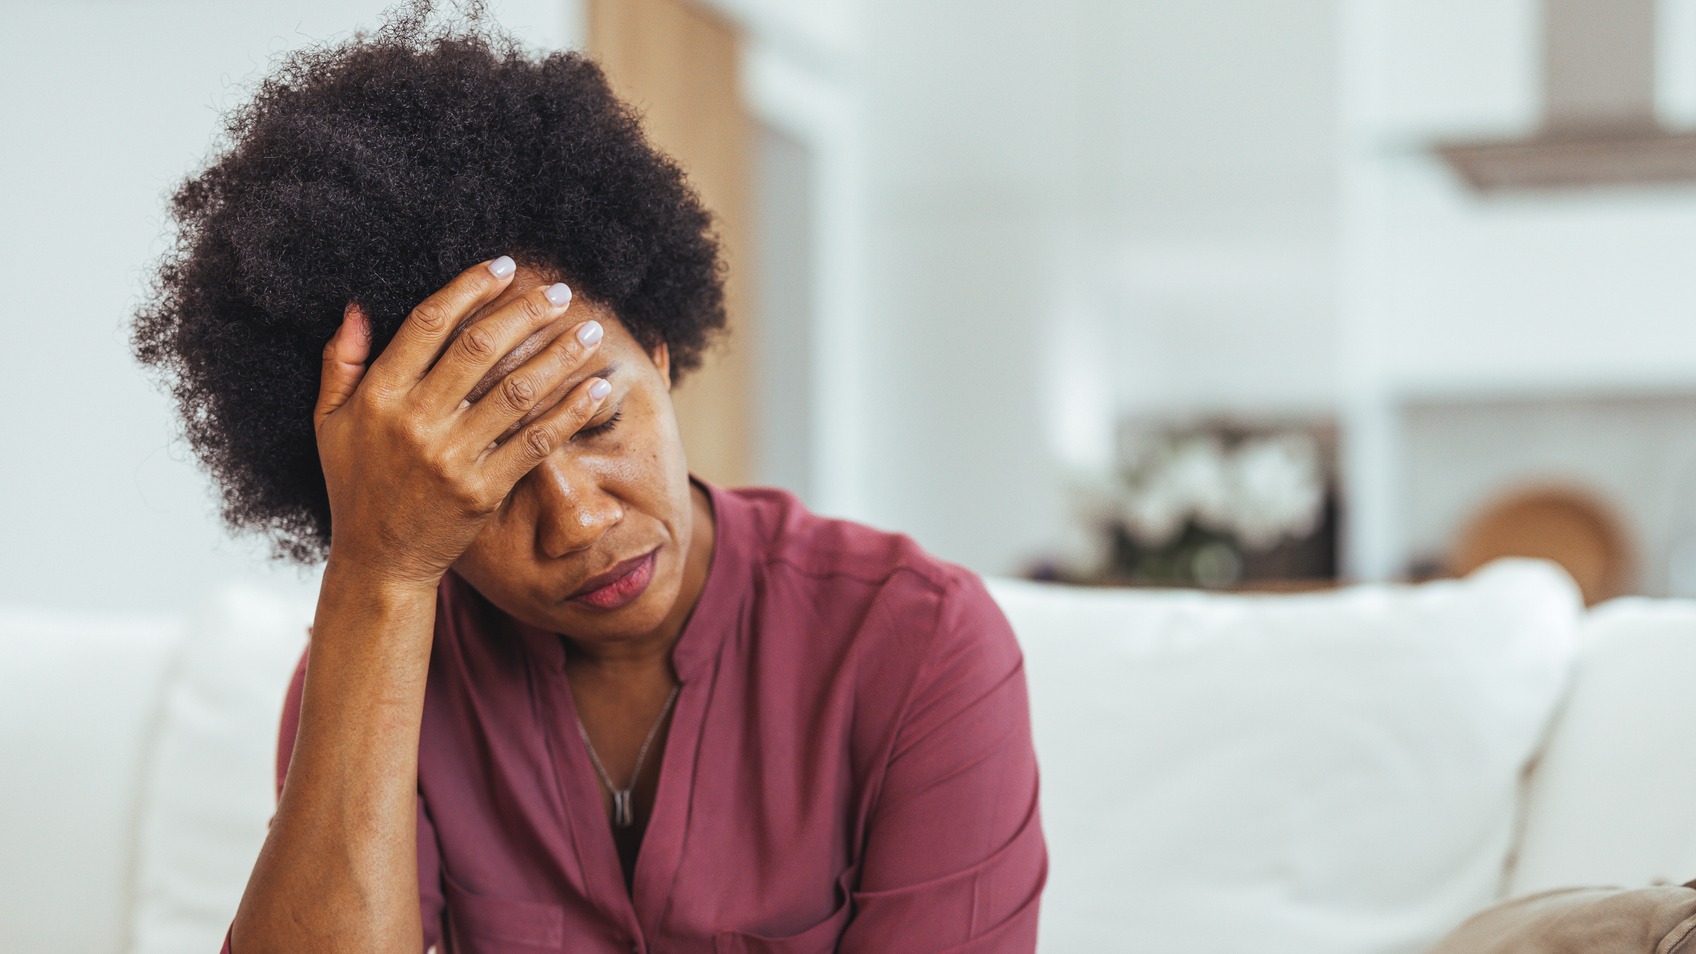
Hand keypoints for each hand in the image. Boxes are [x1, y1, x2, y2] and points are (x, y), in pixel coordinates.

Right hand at [312, 256, 611, 591]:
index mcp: (378, 395)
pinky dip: (570, 412)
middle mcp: (416, 421)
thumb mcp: (329, 422)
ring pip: (515, 391)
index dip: (470, 287)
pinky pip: (536, 442)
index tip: (505, 266)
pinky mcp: (484, 489)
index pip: (429, 323)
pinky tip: (596, 388)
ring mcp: (452, 457)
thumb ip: (341, 361)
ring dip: (559, 356)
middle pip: (480, 348)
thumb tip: (358, 305)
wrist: (379, 560)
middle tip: (561, 291)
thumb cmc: (356, 484)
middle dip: (526, 312)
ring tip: (589, 331)